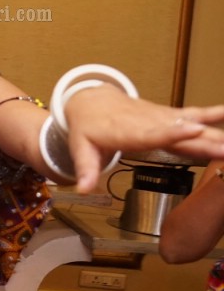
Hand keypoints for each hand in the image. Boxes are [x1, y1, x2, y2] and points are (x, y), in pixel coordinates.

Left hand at [66, 86, 223, 191]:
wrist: (91, 102)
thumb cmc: (87, 128)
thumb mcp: (80, 148)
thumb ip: (85, 169)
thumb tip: (82, 189)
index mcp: (128, 133)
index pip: (153, 134)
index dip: (174, 133)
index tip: (195, 130)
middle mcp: (149, 123)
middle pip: (181, 133)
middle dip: (206, 140)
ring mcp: (162, 118)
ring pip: (193, 125)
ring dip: (216, 132)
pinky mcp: (169, 116)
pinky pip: (194, 114)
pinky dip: (213, 114)